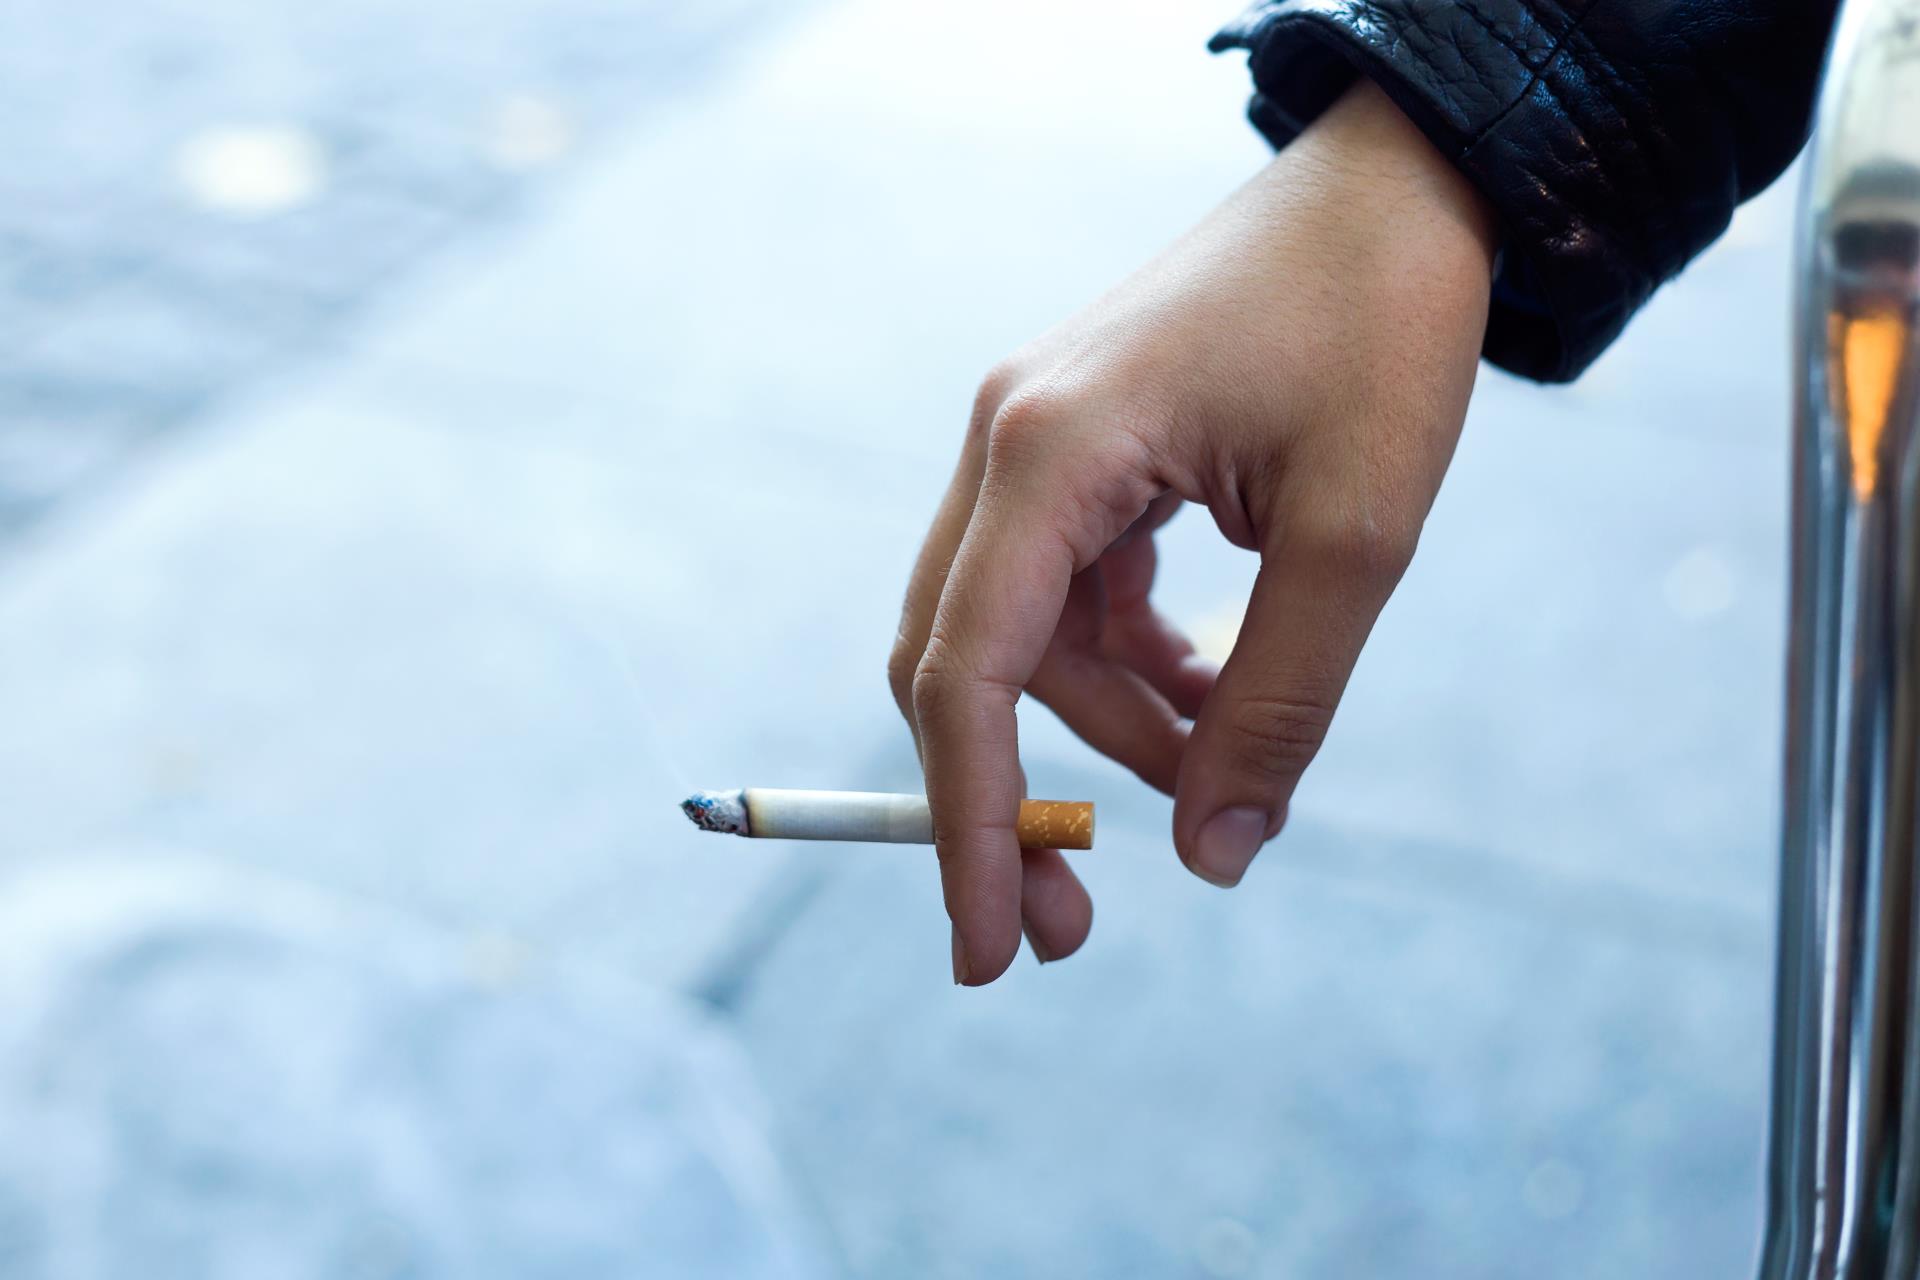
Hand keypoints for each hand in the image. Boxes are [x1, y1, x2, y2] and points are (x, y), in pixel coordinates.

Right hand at [888, 79, 1495, 984]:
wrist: (1400, 181)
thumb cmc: (1382, 326)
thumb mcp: (1357, 535)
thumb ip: (1278, 706)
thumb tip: (1211, 857)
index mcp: (1049, 452)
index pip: (968, 673)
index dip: (967, 822)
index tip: (990, 949)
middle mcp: (1010, 443)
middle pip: (966, 664)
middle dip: (1015, 796)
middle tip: (1077, 922)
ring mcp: (1037, 440)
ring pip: (1027, 637)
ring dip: (1107, 724)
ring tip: (1216, 762)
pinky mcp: (1082, 447)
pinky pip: (1070, 590)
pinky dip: (1127, 662)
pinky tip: (1207, 687)